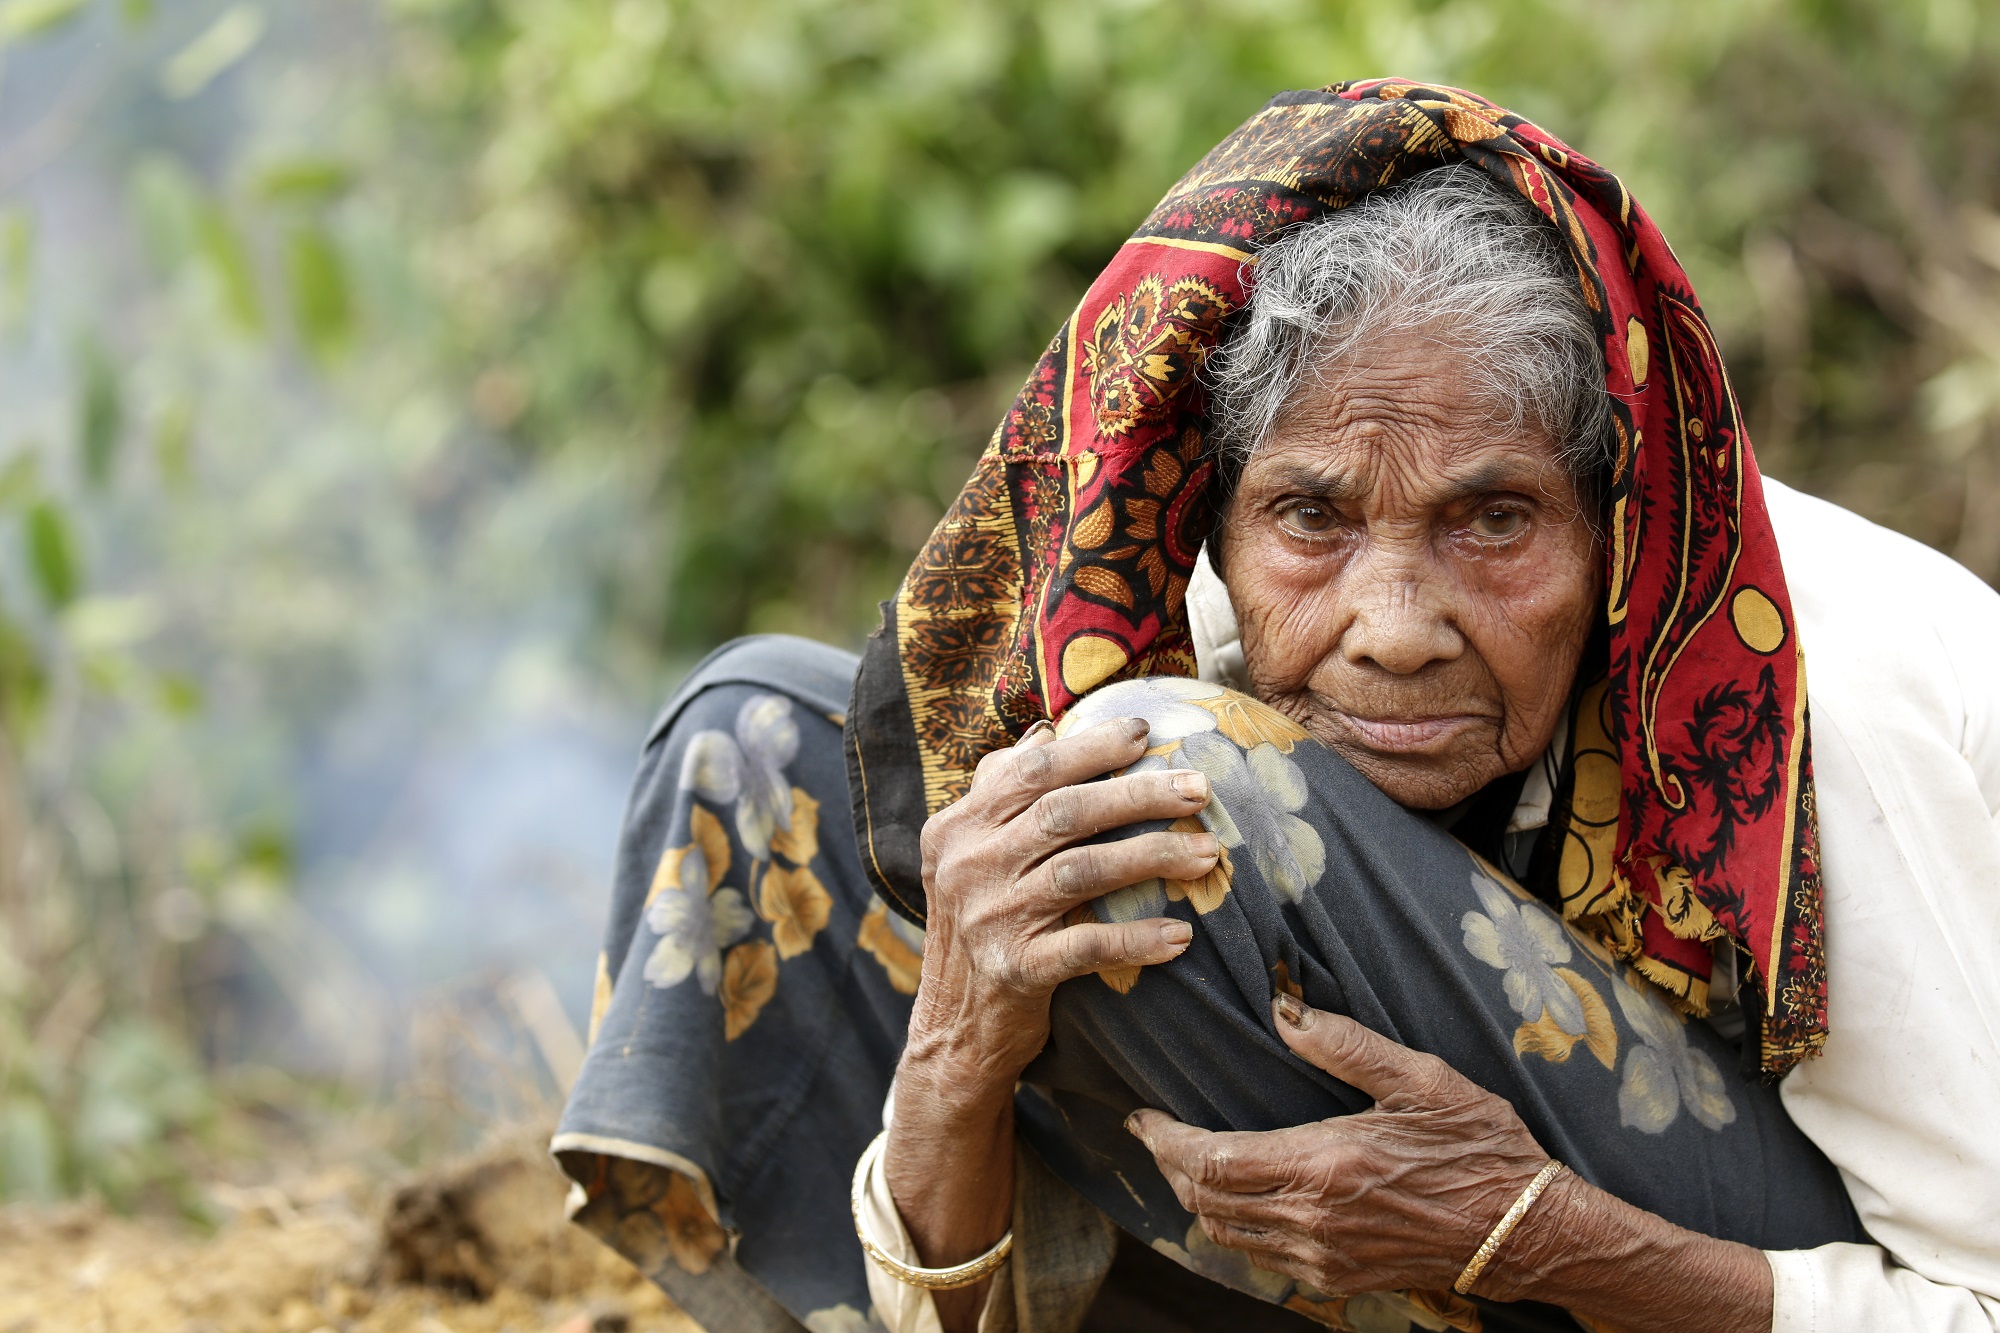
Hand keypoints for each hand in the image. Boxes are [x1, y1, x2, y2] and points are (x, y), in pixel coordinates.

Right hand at [907, 715, 1218, 1080]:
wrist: (953, 1028)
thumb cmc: (979, 926)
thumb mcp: (969, 854)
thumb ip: (1001, 791)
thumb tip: (1045, 733)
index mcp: (958, 826)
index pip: (1031, 772)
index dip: (1091, 748)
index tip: (1146, 733)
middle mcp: (968, 865)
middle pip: (1063, 813)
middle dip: (1138, 794)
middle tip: (1199, 787)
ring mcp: (989, 918)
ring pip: (1080, 872)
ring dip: (1150, 857)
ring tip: (1207, 853)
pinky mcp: (1014, 970)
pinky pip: (1086, 947)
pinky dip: (1136, 939)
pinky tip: (1180, 935)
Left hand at [1126, 993, 1547, 1298]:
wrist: (1527, 1231)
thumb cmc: (1480, 1146)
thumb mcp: (1421, 1079)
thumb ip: (1345, 1044)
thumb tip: (1282, 1010)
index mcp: (1325, 1165)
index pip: (1211, 1160)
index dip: (1163, 1140)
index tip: (1141, 1115)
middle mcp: (1313, 1221)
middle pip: (1205, 1200)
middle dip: (1168, 1166)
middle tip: (1155, 1131)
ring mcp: (1323, 1259)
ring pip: (1226, 1234)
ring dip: (1195, 1198)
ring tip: (1187, 1159)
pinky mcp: (1338, 1281)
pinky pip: (1260, 1258)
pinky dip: (1233, 1226)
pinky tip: (1239, 1197)